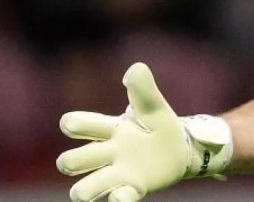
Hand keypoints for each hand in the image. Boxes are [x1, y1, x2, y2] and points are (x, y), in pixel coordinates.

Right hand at [57, 63, 232, 201]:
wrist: (181, 149)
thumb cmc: (159, 126)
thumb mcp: (154, 107)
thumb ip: (144, 90)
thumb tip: (136, 68)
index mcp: (109, 129)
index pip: (75, 124)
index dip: (73, 124)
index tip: (77, 124)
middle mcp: (106, 154)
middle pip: (69, 162)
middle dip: (72, 161)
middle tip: (99, 155)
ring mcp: (117, 174)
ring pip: (82, 189)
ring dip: (87, 189)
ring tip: (108, 183)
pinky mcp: (133, 188)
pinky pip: (118, 198)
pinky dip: (119, 199)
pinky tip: (126, 193)